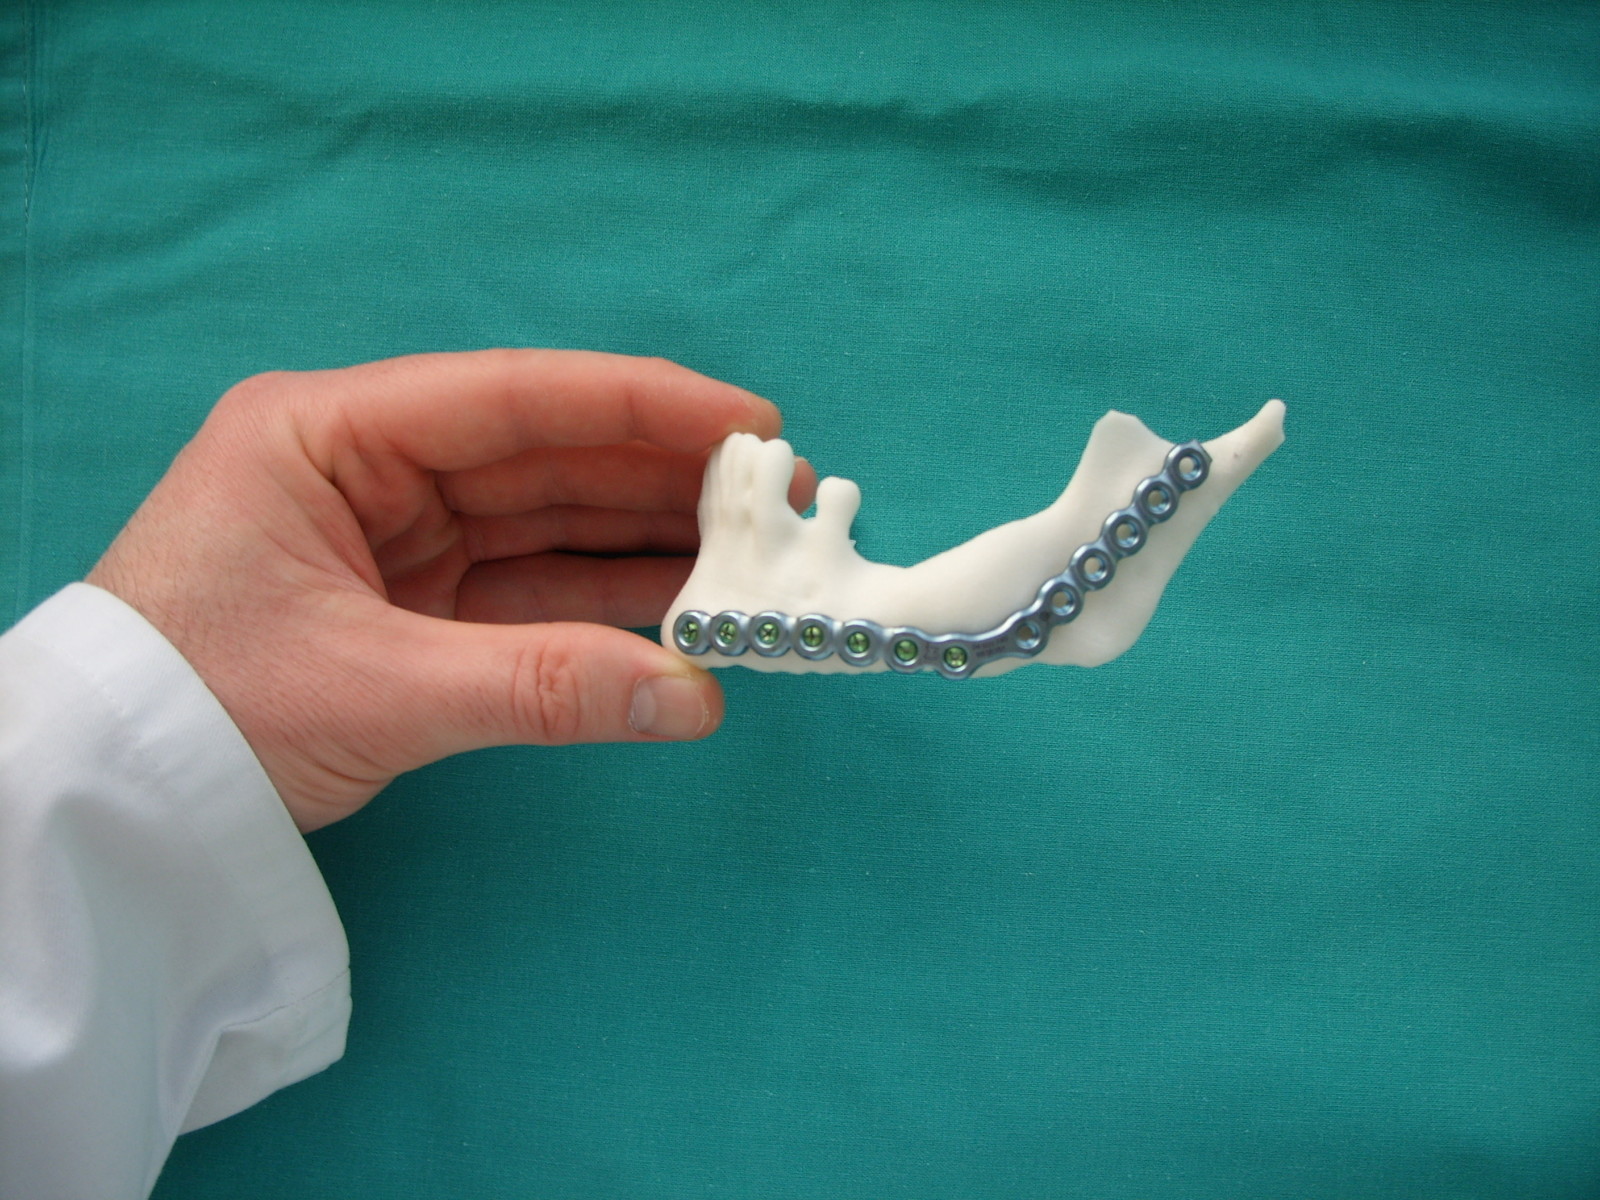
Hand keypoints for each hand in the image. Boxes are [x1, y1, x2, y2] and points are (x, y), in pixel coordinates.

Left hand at [87, 351, 814, 831]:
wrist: (106, 814)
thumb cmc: (201, 716)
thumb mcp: (373, 690)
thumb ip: (542, 687)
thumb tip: (700, 699)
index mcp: (328, 434)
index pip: (513, 398)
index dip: (642, 405)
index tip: (750, 420)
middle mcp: (367, 467)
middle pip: (544, 456)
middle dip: (662, 476)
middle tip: (779, 497)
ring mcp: (391, 538)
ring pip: (545, 523)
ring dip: (645, 540)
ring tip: (752, 554)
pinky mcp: (408, 606)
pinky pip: (526, 590)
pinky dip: (600, 603)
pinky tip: (681, 606)